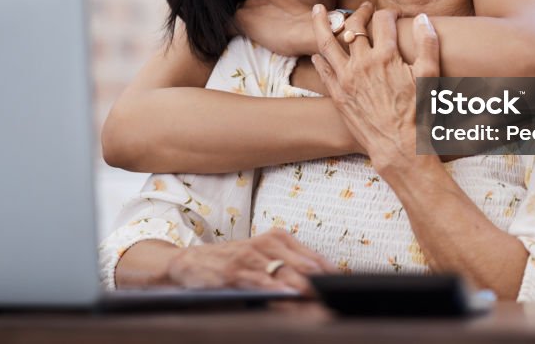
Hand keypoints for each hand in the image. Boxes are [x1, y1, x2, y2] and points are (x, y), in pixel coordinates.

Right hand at [166, 229, 335, 293]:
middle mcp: (265, 243)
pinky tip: (286, 294)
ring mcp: (249, 255)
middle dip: (318, 282)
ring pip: (281, 271)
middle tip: (333, 295)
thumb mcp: (263, 256)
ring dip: (300, 285)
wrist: (191, 261)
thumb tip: (320, 282)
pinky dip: (272, 287)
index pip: (312, 256)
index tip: (343, 288)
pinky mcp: (233, 270)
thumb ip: (289, 265)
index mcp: (278, 237)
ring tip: (315, 296)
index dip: (329, 273)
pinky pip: (257, 279)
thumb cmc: (233, 261)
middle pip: (301, 264)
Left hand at [235, 0, 335, 55]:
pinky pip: (230, 25)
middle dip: (261, 11)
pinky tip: (235, 36)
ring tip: (256, 33)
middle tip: (270, 25)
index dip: (274, 5)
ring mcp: (252, 4)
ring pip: (244, 11)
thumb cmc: (319, 15)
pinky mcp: (243, 19)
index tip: (279, 14)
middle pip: (257, 1)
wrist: (311, 30)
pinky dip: (231, 30)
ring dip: (249, 20)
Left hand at [311, 6, 439, 171]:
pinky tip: (317, 52)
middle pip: (354, 26)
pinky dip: (319, 57)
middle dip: (360, 12)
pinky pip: (323, 70)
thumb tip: (421, 18)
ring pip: (327, 43)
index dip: (389, 13)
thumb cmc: (418, 114)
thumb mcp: (429, 77)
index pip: (383, 21)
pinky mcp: (338, 95)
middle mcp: (363, 63)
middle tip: (364, 8)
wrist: (399, 148)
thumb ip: (427, 44)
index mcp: (386, 56)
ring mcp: (346, 79)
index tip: (393, 14)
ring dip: (321, 23)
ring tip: (317, 9)